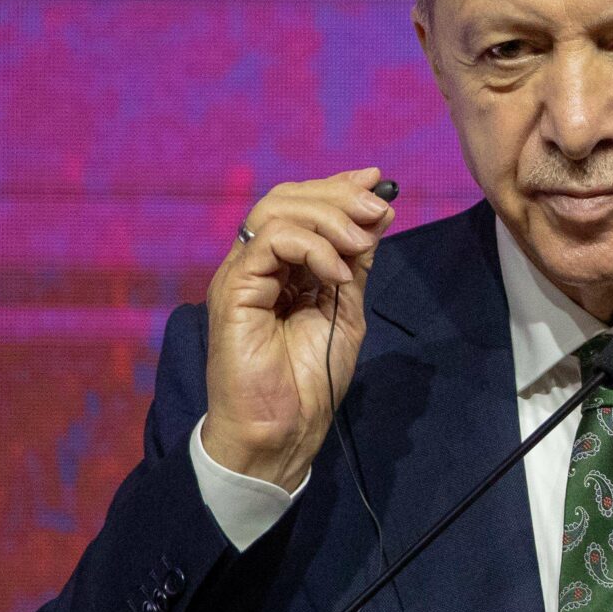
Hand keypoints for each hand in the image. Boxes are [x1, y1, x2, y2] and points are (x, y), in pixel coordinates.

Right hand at [199, 168, 394, 489]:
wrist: (283, 429)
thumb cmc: (310, 380)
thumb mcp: (346, 309)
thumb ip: (356, 263)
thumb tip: (379, 214)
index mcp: (280, 267)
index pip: (301, 207)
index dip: (338, 188)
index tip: (378, 182)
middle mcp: (256, 264)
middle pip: (287, 199)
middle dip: (338, 197)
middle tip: (377, 210)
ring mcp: (241, 274)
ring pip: (276, 211)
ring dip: (329, 219)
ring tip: (361, 244)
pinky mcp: (233, 289)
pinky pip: (270, 242)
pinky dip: (312, 247)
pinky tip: (338, 272)